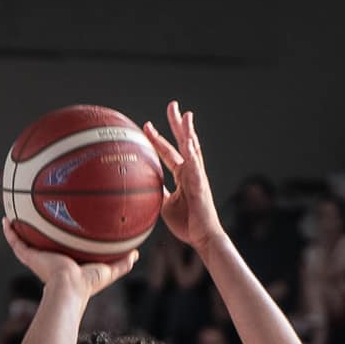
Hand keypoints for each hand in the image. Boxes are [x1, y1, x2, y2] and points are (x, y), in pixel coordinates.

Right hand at [1, 220, 135, 299]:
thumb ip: (122, 263)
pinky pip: (16, 243)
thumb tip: (136, 254)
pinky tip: (6, 219)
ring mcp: (38, 259)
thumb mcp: (108, 270)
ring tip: (15, 214)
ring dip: (20, 229)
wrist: (69, 289)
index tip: (60, 230)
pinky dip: (10, 232)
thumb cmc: (88, 284)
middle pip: (42, 244)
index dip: (60, 242)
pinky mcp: (30, 258)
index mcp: (65, 264)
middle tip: (38, 217)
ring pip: (26, 242)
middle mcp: (50, 261)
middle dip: (39, 233)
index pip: (61, 251)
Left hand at [143, 102, 223, 252]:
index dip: (157, 139)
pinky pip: (196, 168)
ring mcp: (197, 176)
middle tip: (172, 105)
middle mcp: (191, 171)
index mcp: (182, 175)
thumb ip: (157, 191)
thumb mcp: (164, 205)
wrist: (201, 238)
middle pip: (183, 142)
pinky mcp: (201, 186)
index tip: (146, 126)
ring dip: (189, 132)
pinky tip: (190, 142)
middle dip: (177, 123)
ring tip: (186, 115)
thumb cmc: (186, 223)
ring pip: (193, 149)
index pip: (168, 152)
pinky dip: (193, 155)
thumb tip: (143, 185)